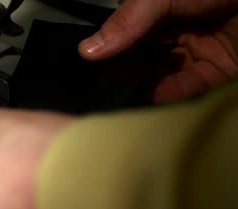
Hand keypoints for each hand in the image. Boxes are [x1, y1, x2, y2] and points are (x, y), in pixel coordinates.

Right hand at [79, 0, 237, 102]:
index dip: (110, 44)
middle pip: (143, 54)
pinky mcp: (217, 73)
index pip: (129, 28)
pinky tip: (148, 102)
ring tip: (119, 98)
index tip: (89, 62)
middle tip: (101, 85)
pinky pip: (186, 90)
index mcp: (165, 5)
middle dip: (124, 69)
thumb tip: (89, 48)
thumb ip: (130, 19)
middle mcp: (180, 27)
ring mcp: (199, 51)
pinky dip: (167, 98)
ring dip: (143, 87)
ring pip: (162, 75)